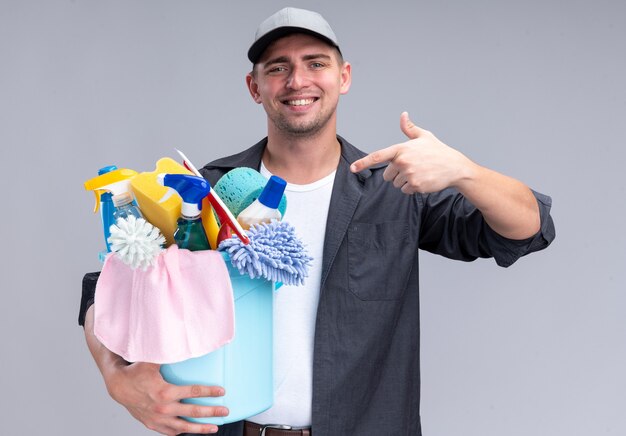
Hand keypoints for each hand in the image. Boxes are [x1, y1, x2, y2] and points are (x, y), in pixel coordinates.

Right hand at [105, 361, 227, 434]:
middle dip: (211, 412)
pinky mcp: (153, 424)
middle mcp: (163, 408)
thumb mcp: (152, 360)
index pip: (193, 392)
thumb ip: (168, 351)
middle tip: (225, 411)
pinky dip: (182, 431)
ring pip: (184, 426)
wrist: (118, 387)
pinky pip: (170, 431)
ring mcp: (158, 418)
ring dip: (200, 428)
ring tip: (214, 427)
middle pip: (193, 412)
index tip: (222, 391)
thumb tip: (183, 341)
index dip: (209, 392)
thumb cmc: (136, 371)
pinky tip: (191, 430)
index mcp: (165, 392)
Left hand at [350, 112, 474, 193]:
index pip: (378, 156)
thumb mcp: (424, 136)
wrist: (455, 167)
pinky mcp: (415, 186)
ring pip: (396, 184)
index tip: (352, 168)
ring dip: (405, 181)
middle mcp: (403, 162)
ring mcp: (409, 174)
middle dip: (396, 174)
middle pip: (387, 175)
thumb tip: (403, 115)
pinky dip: (413, 188)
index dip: (363, 163)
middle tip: (413, 168)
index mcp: (401, 149)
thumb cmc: (438, 151)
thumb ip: (410, 128)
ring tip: (420, 173)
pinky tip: (423, 180)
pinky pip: (405, 191)